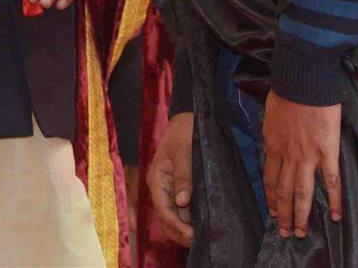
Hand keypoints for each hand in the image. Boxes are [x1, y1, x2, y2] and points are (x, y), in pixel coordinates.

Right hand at [148, 111, 194, 246]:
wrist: (188, 118)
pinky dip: (188, 219)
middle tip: (198, 240)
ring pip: (173, 216)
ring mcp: (170, 188)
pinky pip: (181, 209)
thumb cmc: (185, 132)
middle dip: (179, 231)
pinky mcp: (179, 188)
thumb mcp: (184, 151)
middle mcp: (161, 187)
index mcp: (157, 179)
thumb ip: (183, 176)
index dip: (176, 224)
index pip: (163, 209)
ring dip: (183, 228)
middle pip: (165, 217)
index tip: (191, 234)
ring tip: (200, 237)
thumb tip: (183, 201)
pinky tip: (199, 225)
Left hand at [261, 90, 341, 237]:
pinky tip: (337, 215)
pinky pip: (331, 182)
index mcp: (273, 145)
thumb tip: (274, 135)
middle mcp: (288, 155)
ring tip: (302, 233)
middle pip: (283, 191)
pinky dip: (335, 201)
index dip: (270, 197)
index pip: (269, 178)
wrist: (303, 81)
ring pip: (302, 193)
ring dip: (302, 215)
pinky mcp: (328, 152)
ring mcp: (308, 156)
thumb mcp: (271, 113)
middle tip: (285, 232)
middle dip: (283, 214)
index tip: (272, 211)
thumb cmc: (287, 91)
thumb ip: (273, 129)